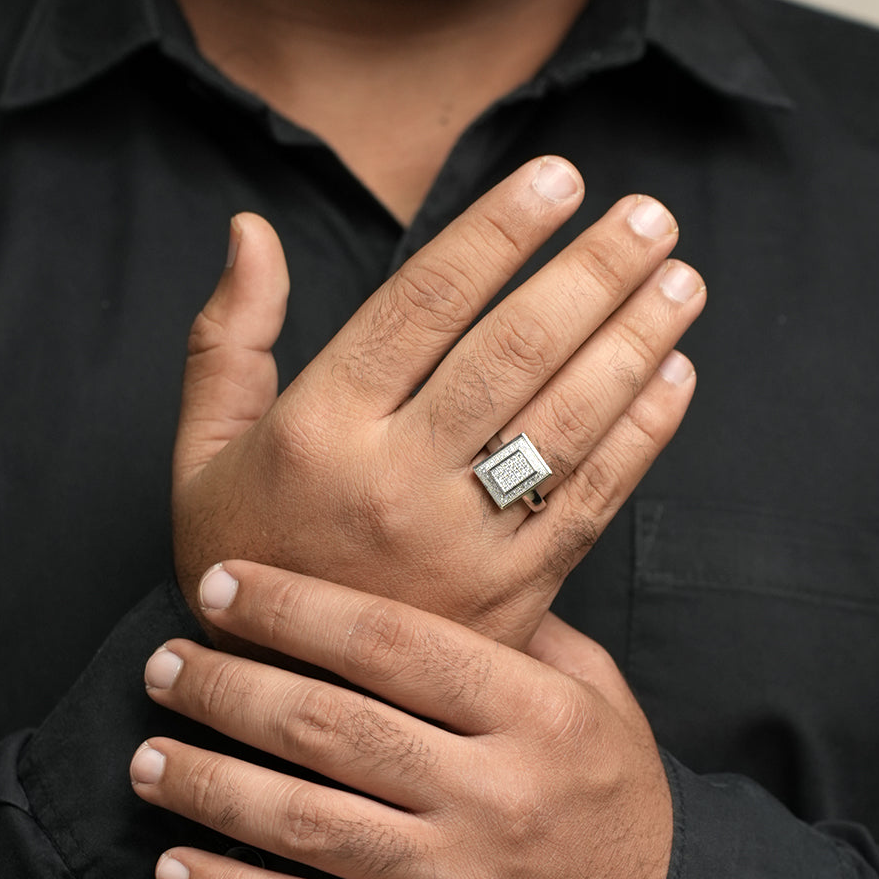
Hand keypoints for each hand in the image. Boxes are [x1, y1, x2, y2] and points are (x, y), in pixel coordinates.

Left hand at [131, 561, 671, 878]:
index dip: (297, 609)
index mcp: (536, 714)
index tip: (225, 586)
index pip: (394, 643)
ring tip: (149, 755)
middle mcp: (495, 795)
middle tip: (168, 664)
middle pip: (332, 728)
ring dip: (210, 785)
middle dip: (230, 688)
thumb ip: (519, 635)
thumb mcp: (597, 696)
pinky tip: (177, 866)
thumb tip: (427, 576)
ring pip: (307, 825)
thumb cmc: (616, 798)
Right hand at [173, 156, 703, 647]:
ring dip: (634, 343)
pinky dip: (641, 439)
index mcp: (319, 430)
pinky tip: (675, 379)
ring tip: (680, 282)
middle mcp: (395, 481)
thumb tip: (251, 232)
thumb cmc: (239, 558)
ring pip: (565, 423)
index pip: (423, 302)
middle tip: (648, 217)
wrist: (280, 700)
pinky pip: (590, 505)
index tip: (559, 179)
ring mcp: (460, 545)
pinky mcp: (509, 598)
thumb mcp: (198, 452)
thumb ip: (224, 340)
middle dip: (594, 273)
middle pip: (513, 351)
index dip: (498, 231)